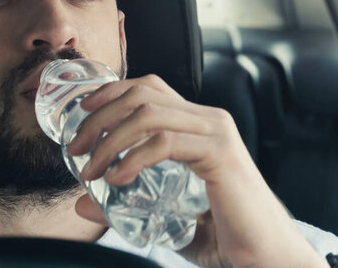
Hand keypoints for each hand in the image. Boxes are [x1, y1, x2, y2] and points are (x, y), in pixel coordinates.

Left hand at [68, 75, 326, 267]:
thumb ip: (122, 205)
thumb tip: (80, 203)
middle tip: (75, 148)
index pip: (148, 87)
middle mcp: (207, 119)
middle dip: (99, 116)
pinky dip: (133, 158)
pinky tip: (116, 178)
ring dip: (109, 138)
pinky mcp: (220, 152)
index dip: (110, 92)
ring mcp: (216, 132)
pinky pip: (165, 143)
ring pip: (148, 113)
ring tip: (90, 169)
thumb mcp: (161, 212)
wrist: (263, 256)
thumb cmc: (219, 232)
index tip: (81, 112)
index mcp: (196, 123)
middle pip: (142, 94)